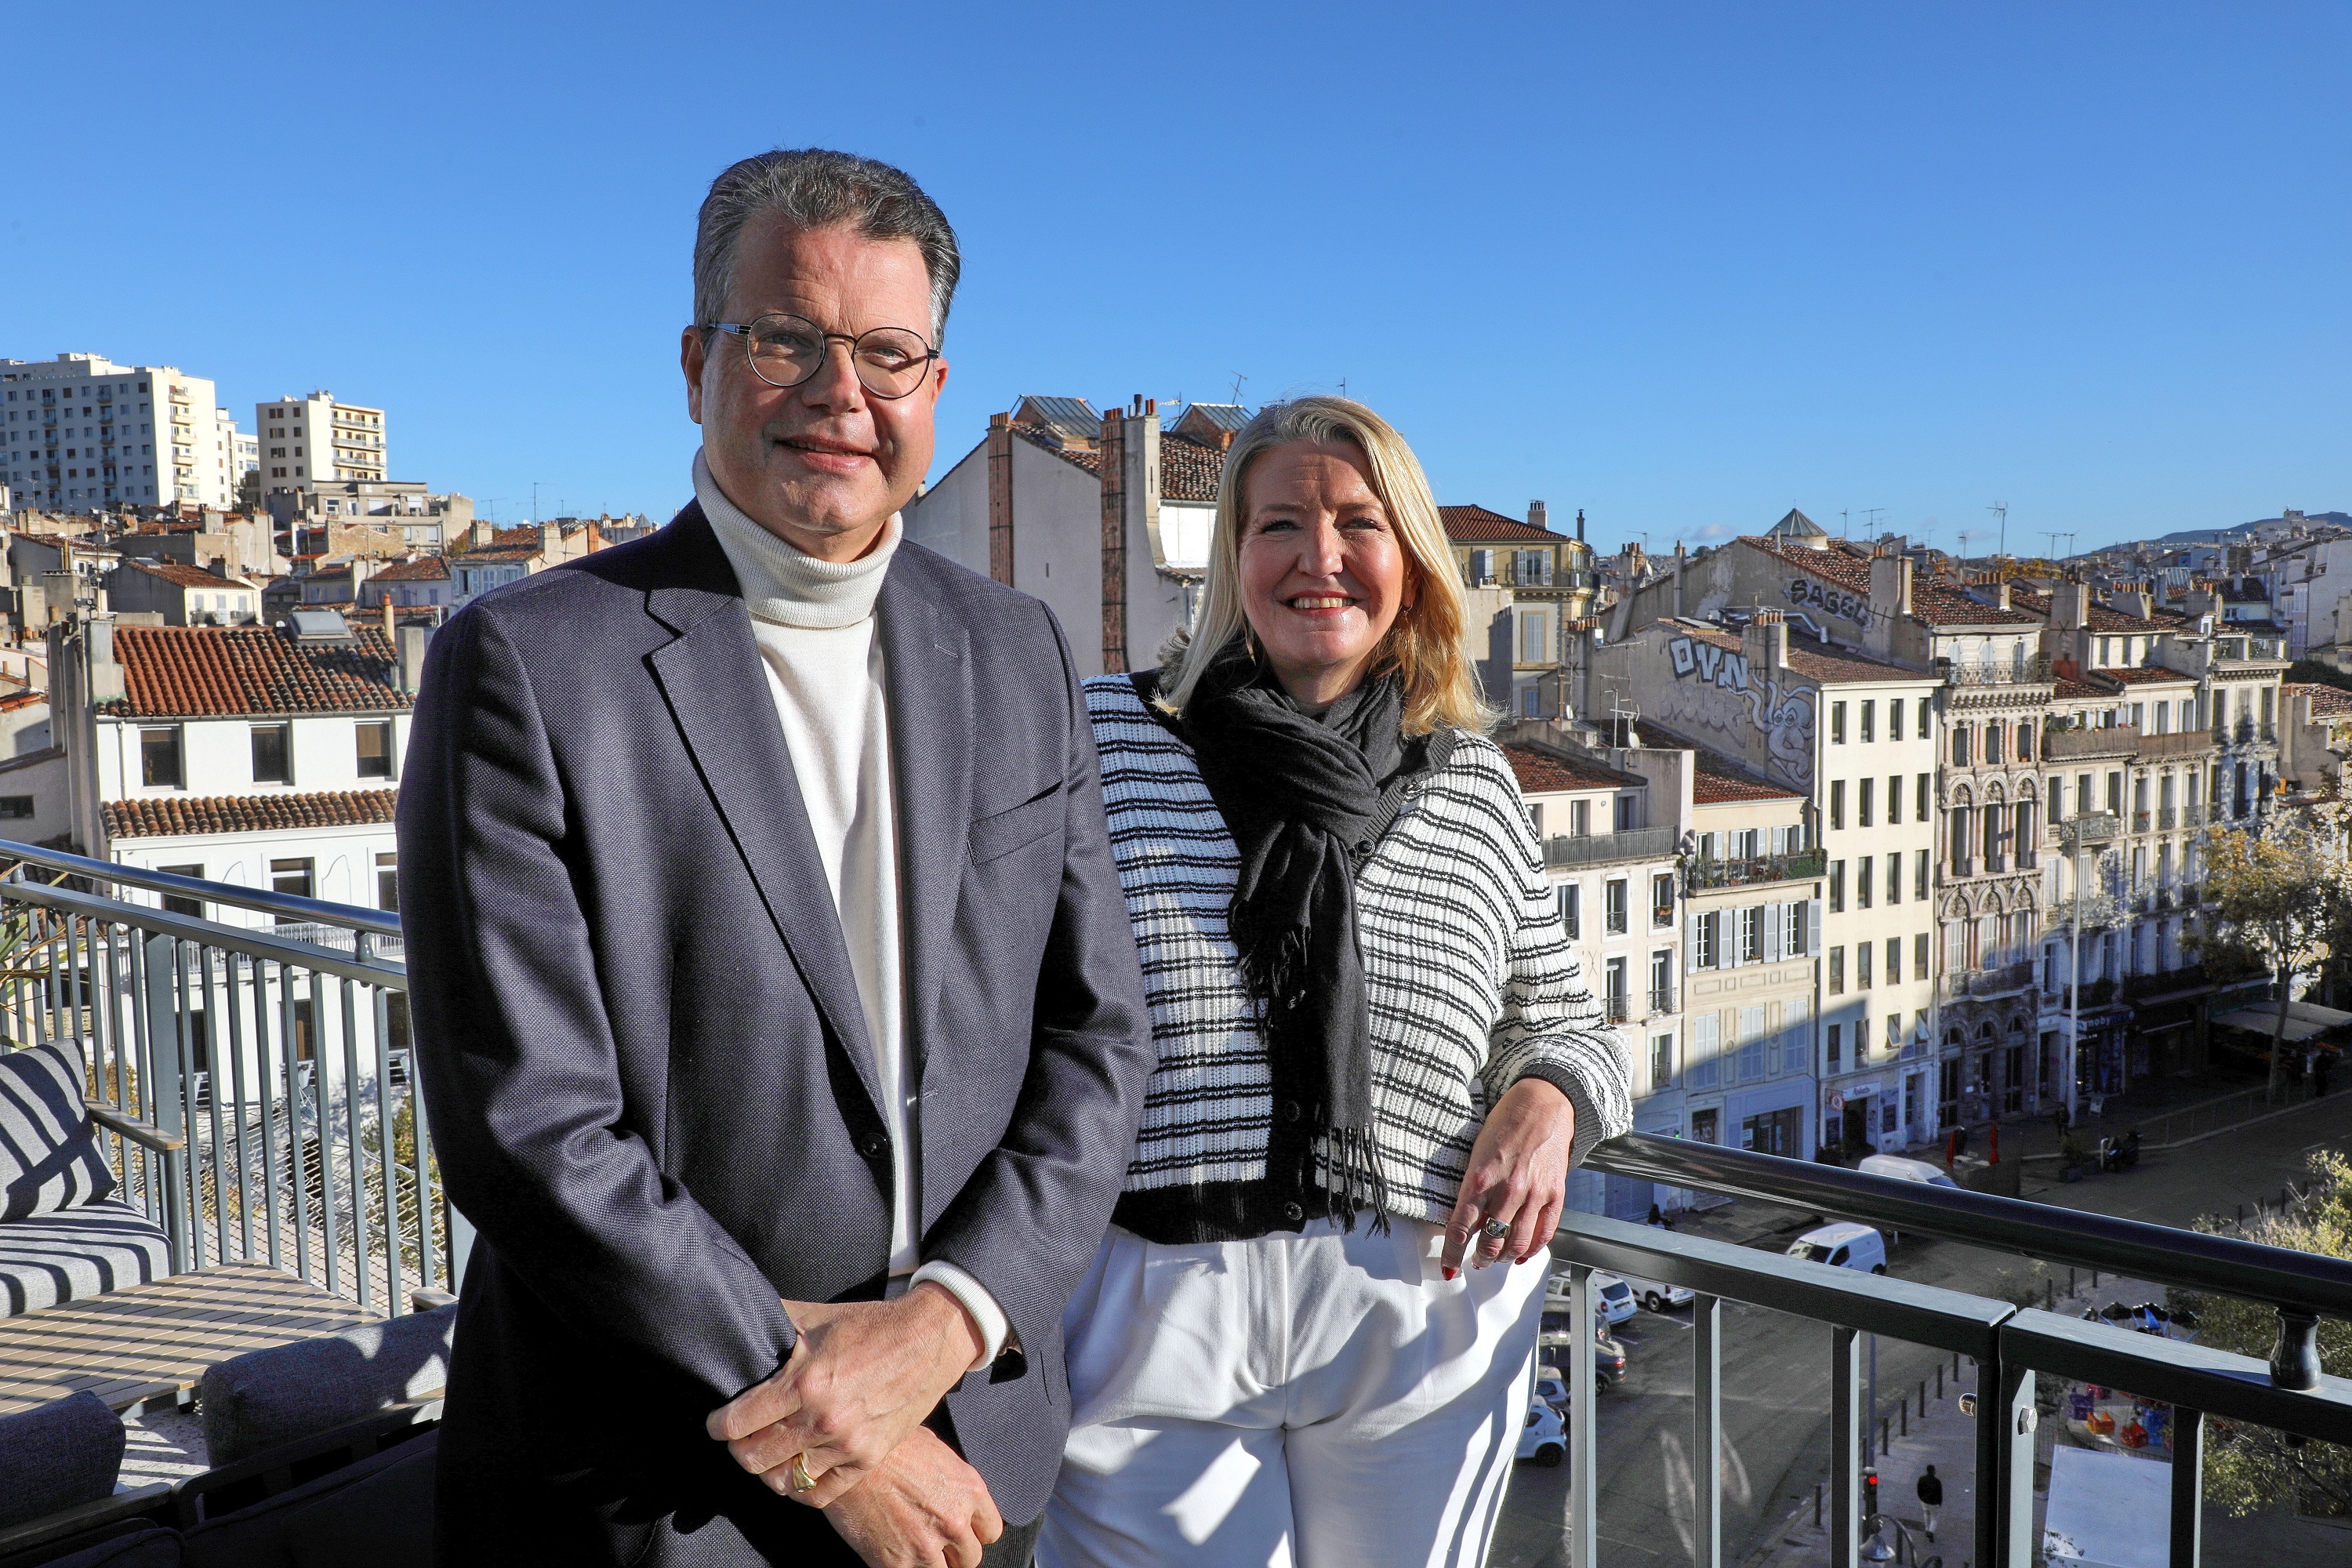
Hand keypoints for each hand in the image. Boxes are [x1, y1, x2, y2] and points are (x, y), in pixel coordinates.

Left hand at [707, 1284, 983, 1506]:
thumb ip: (775, 1321)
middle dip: (738, 1448)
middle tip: (741, 1437)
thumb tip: (740, 1316)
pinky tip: (796, 1472)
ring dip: (768, 1469)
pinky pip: (820, 1493)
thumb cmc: (870, 1325)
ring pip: (783, 1480)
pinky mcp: (868, 1458)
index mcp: (804, 1382)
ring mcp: (847, 1444)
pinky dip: (801, 1488)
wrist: (928, 1338)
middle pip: (754, 1458)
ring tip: (769, 1454)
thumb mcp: (815, 1316)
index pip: (738, 1422)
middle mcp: (822, 1419)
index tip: (718, 1422)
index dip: (718, 1424)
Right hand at [822, 1426, 1002, 1567]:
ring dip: (931, 1562)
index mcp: (969, 1490)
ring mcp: (927, 1546)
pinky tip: (894, 1550)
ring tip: (912, 1546)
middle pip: (970, 1557)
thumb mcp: (934, 1450)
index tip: (965, 1533)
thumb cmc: (886, 1448)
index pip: (990, 1530)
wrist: (847, 1461)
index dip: (974, 1532)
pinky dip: (905, 1566)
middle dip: (954, 1551)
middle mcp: (955, 1521)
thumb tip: (953, 1491)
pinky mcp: (897, 1563)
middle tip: (934, 1540)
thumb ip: (952, 1479)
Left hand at [1442, 1077, 1574, 1275]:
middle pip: (1490, 1241)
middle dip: (1480, 1258)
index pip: (1461, 1227)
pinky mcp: (1555, 1194)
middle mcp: (1507, 1190)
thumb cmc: (1505, 1124)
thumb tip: (1467, 1222)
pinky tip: (1522, 1254)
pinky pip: (1544, 1233)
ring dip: (1504, 1257)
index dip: (1452, 1253)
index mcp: (1480, 1178)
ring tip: (1497, 1258)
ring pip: (1517, 1243)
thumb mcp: (1477, 1153)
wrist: (1542, 1103)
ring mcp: (1534, 1194)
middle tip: (1475, 1261)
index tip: (1448, 1267)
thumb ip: (1473, 1189)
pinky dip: (1532, 1250)